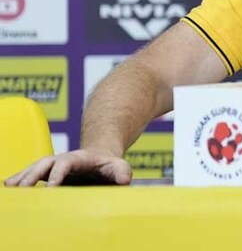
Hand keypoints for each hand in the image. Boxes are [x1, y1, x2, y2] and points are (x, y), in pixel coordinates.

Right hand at [4, 149, 132, 186]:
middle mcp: (62, 159)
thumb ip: (122, 171)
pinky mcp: (47, 173)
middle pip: (44, 163)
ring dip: (22, 177)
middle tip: (23, 189)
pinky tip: (8, 186)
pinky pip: (31, 174)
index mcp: (78, 158)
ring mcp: (53, 165)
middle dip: (33, 175)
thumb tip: (124, 180)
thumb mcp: (119, 166)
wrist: (101, 159)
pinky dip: (20, 178)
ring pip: (34, 168)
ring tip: (10, 188)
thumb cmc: (110, 166)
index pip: (65, 164)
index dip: (58, 174)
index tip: (51, 188)